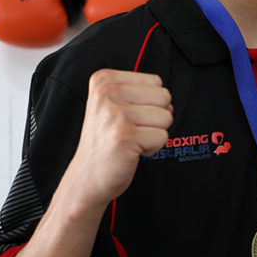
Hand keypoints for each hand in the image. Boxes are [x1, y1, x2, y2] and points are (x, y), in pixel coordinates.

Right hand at [70, 69, 172, 207]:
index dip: (148, 103)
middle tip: (130, 130)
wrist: (87, 176)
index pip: (156, 81)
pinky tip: (131, 150)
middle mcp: (106, 93)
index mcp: (104, 80)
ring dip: (153, 133)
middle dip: (154, 118)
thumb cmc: (105, 142)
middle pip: (164, 96)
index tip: (127, 117)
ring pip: (166, 116)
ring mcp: (115, 114)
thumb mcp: (114, 106)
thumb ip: (143, 95)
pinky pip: (163, 137)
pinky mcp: (125, 135)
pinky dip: (152, 148)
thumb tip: (169, 103)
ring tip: (130, 140)